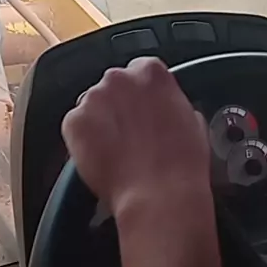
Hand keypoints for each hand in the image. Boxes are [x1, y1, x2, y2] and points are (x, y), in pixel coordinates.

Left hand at [61, 57, 209, 218]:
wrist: (159, 195)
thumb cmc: (181, 164)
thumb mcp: (192, 121)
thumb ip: (172, 103)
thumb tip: (167, 108)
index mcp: (150, 72)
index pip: (138, 71)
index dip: (140, 95)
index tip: (142, 109)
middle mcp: (119, 78)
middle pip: (113, 85)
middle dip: (118, 105)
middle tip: (130, 133)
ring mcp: (93, 98)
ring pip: (92, 105)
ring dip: (100, 121)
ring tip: (116, 149)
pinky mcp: (74, 122)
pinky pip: (75, 125)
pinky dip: (83, 139)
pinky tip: (102, 157)